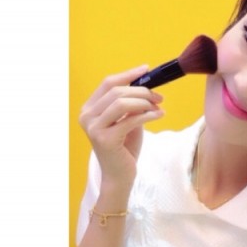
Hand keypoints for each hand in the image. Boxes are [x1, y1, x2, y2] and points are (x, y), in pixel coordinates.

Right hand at [79, 65, 163, 186]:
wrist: (120, 176)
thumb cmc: (124, 147)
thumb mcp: (126, 120)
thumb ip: (130, 103)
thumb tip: (146, 84)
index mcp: (89, 109)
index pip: (108, 83)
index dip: (128, 74)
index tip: (146, 70)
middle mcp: (87, 117)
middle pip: (117, 91)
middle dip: (142, 91)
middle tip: (159, 97)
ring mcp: (94, 128)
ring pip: (122, 103)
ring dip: (144, 102)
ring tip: (158, 107)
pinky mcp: (105, 140)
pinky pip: (130, 119)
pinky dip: (148, 114)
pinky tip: (159, 115)